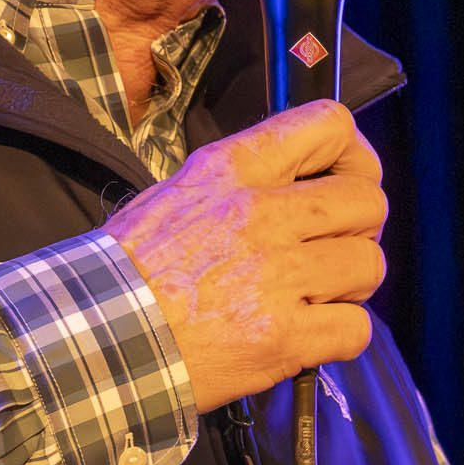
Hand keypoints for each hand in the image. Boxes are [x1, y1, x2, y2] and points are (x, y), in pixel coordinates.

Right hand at [106, 100, 386, 414]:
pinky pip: (355, 328)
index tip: (345, 181)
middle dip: (359, 230)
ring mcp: (276, 276)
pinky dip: (340, 337)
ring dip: (350, 287)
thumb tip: (296, 181)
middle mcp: (262, 214)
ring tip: (313, 298)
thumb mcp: (176, 193)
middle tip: (331, 252)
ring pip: (368, 266)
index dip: (355, 156)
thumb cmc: (127, 271)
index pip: (330, 125)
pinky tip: (307, 338)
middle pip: (367, 202)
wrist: (95, 339)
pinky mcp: (283, 337)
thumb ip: (241, 180)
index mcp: (234, 170)